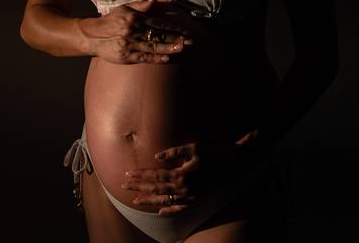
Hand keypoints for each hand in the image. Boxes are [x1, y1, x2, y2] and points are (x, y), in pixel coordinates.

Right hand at [79, 0, 193, 64]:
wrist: (91, 36)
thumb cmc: (109, 21)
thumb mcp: (123, 9)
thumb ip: (140, 6)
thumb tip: (155, 1)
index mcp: (134, 18)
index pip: (158, 23)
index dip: (173, 28)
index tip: (185, 31)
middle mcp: (133, 31)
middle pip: (158, 35)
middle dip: (175, 38)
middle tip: (189, 41)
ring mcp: (130, 44)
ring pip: (153, 46)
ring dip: (168, 48)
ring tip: (181, 48)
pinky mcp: (126, 56)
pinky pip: (144, 57)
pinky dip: (155, 58)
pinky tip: (166, 58)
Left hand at [121, 134, 258, 214]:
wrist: (234, 165)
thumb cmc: (214, 153)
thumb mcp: (194, 147)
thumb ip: (174, 152)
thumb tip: (157, 156)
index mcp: (181, 174)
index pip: (155, 175)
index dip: (140, 174)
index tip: (127, 173)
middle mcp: (183, 188)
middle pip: (156, 188)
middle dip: (138, 186)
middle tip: (124, 185)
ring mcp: (190, 197)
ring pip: (164, 200)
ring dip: (148, 200)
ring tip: (135, 200)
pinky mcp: (197, 201)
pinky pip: (179, 208)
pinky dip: (168, 210)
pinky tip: (160, 212)